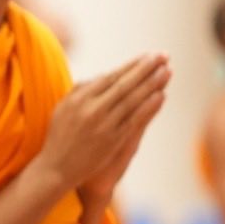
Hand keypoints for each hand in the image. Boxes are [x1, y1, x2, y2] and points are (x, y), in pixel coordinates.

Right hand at [38, 54, 169, 189]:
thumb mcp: (62, 108)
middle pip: (124, 84)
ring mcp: (104, 124)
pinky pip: (135, 119)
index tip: (147, 56)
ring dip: (152, 83)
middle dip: (146, 68)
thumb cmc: (59, 136)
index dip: (131, 65)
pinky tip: (161, 95)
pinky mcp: (113, 139)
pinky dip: (149, 106)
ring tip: (167, 70)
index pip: (111, 76)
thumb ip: (80, 90)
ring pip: (133, 99)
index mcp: (79, 99)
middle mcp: (92, 109)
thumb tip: (102, 76)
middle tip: (163, 55)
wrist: (56, 168)